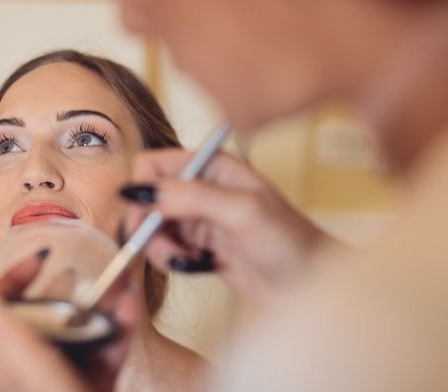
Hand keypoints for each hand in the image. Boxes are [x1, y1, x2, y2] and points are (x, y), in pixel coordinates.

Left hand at [0, 251, 140, 391]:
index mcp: (5, 350)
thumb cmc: (37, 391)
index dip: (19, 275)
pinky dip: (123, 324)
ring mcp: (65, 370)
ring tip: (120, 284)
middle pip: (50, 310)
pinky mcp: (94, 380)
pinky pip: (111, 346)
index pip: (4, 301)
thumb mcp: (7, 343)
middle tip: (87, 273)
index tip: (42, 257)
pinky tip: (129, 308)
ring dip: (106, 301)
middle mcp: (33, 358)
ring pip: (85, 326)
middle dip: (74, 286)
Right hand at [121, 150, 337, 299]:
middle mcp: (199, 186)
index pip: (153, 165)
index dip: (140, 192)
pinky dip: (173, 260)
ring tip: (191, 261)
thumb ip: (191, 197)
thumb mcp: (241, 212)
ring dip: (161, 248)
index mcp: (209, 164)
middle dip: (149, 227)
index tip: (143, 223)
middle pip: (146, 199)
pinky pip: (165, 248)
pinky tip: (200, 265)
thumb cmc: (288, 240)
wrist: (307, 282)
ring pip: (152, 227)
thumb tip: (140, 191)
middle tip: (170, 251)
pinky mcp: (196, 243)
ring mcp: (196, 216)